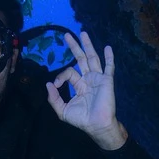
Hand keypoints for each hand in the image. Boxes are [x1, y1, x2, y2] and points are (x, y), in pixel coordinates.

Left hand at [45, 31, 127, 149]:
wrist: (96, 125)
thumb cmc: (81, 120)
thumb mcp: (63, 110)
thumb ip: (54, 98)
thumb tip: (48, 84)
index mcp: (79, 85)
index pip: (69, 72)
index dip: (60, 76)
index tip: (56, 85)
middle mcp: (88, 79)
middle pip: (81, 58)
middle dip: (74, 47)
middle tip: (67, 35)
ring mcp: (98, 78)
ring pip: (92, 58)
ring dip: (88, 45)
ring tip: (82, 33)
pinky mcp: (107, 81)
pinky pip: (109, 67)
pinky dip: (109, 58)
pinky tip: (107, 47)